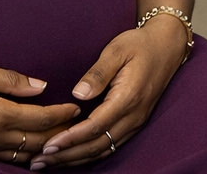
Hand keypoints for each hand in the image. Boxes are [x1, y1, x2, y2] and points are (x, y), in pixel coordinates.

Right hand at [0, 60, 80, 163]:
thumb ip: (11, 80)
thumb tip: (40, 86)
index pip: (39, 119)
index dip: (61, 114)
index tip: (77, 107)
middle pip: (36, 142)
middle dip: (60, 135)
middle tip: (78, 126)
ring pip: (22, 157)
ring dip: (44, 150)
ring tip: (62, 141)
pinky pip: (5, 160)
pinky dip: (24, 157)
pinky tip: (31, 151)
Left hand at [28, 16, 187, 167]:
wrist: (167, 46)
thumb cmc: (140, 43)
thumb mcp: (118, 49)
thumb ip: (98, 72)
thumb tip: (77, 94)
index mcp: (128, 98)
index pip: (95, 126)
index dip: (71, 138)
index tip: (48, 145)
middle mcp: (133, 116)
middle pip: (98, 145)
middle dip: (68, 156)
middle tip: (39, 161)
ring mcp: (136, 122)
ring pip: (104, 149)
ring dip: (76, 158)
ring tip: (50, 163)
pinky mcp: (135, 122)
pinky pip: (111, 145)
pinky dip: (90, 153)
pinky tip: (73, 154)